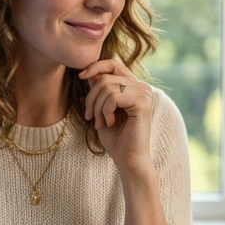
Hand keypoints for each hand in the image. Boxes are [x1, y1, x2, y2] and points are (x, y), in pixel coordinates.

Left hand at [78, 59, 153, 174]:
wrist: (128, 160)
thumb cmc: (116, 138)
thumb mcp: (101, 109)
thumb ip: (99, 90)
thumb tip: (88, 72)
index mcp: (134, 86)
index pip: (113, 64)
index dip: (95, 66)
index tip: (80, 77)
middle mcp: (142, 87)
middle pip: (105, 77)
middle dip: (91, 98)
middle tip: (91, 117)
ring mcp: (144, 94)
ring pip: (107, 87)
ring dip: (97, 107)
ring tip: (100, 123)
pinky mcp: (143, 103)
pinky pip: (114, 97)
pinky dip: (105, 110)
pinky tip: (109, 123)